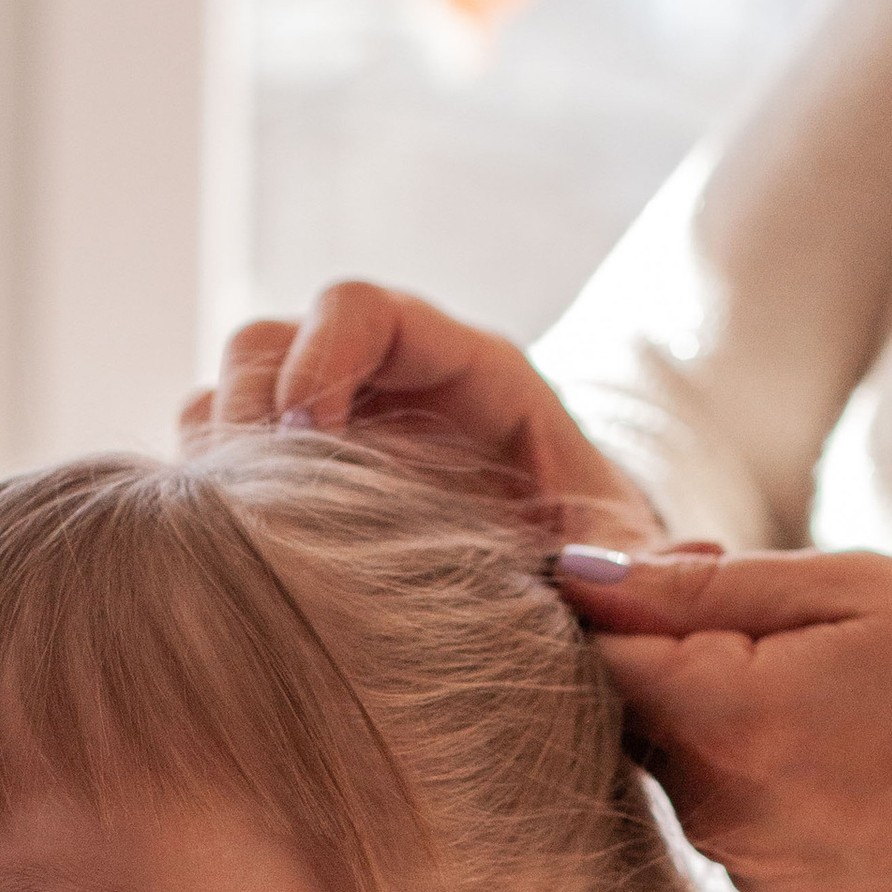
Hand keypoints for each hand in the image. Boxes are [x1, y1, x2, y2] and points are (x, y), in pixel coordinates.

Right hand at [180, 282, 659, 551]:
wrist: (571, 584)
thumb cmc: (600, 559)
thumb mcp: (626, 554)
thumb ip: (641, 562)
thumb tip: (686, 566)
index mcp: (462, 370)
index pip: (360, 308)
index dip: (320, 356)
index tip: (306, 439)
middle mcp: (380, 385)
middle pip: (268, 345)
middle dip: (249, 417)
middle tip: (254, 509)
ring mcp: (325, 433)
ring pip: (225, 402)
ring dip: (217, 465)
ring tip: (242, 545)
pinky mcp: (289, 489)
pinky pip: (212, 468)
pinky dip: (205, 508)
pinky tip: (233, 574)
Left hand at [557, 543, 891, 891]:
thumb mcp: (852, 587)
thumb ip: (701, 587)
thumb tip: (581, 580)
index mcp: (731, 724)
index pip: (601, 655)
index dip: (625, 598)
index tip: (692, 563)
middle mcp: (721, 814)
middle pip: (635, 714)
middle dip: (677, 651)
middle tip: (782, 608)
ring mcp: (751, 866)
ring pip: (683, 765)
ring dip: (721, 711)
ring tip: (835, 678)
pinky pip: (733, 812)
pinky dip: (761, 767)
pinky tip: (846, 742)